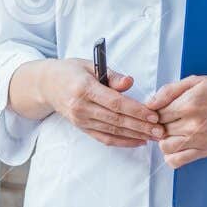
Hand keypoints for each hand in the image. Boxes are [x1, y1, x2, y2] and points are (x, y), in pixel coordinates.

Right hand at [23, 58, 164, 146]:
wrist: (46, 85)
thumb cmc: (70, 71)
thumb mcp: (89, 64)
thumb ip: (111, 75)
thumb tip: (129, 82)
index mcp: (84, 88)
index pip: (115, 103)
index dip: (136, 110)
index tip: (153, 115)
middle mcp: (81, 107)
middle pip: (116, 120)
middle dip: (140, 126)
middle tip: (160, 130)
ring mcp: (81, 120)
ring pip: (112, 131)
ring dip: (135, 135)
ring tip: (153, 137)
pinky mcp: (82, 128)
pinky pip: (104, 138)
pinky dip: (122, 141)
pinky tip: (137, 141)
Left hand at [146, 73, 206, 167]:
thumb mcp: (194, 81)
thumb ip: (169, 91)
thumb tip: (149, 104)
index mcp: (189, 104)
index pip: (157, 113)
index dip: (155, 111)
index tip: (160, 109)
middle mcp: (194, 124)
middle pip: (160, 129)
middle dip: (159, 124)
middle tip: (168, 119)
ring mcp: (200, 140)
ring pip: (165, 147)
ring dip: (164, 140)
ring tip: (172, 131)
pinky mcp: (205, 151)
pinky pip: (177, 161)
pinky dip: (171, 155)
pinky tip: (176, 144)